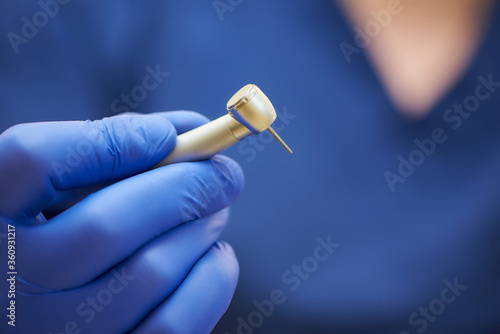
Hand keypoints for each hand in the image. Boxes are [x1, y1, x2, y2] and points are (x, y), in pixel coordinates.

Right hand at [0, 111, 243, 333]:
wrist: (39, 304)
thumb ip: (107, 148)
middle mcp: (13, 281)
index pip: (32, 160)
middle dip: (187, 187)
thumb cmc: (59, 232)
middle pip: (107, 224)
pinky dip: (210, 279)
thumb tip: (187, 128)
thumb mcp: (59, 186)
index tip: (167, 134)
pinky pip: (175, 324)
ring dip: (201, 230)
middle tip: (223, 174)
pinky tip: (211, 255)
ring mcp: (57, 331)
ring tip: (215, 213)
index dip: (111, 142)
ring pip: (151, 273)